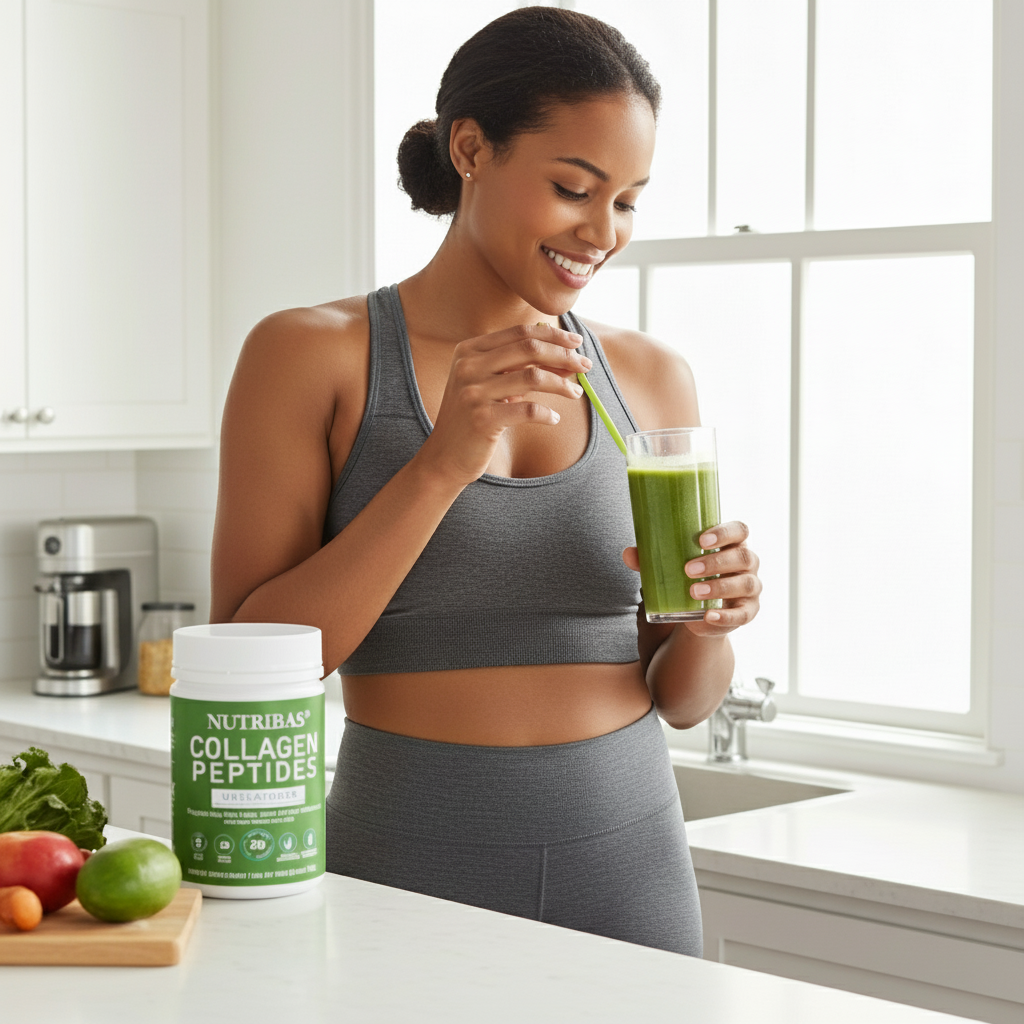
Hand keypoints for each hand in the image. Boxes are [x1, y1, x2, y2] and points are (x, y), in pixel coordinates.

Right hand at [418, 323, 591, 485]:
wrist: (445, 456)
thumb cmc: (474, 418)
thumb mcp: (492, 387)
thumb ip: (521, 369)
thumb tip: (567, 359)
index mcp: (469, 350)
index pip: (520, 333)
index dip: (553, 335)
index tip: (577, 343)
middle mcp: (468, 366)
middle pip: (529, 349)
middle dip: (564, 356)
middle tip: (586, 366)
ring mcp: (473, 392)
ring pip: (533, 377)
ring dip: (562, 385)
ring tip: (577, 393)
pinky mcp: (482, 419)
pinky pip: (528, 410)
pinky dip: (547, 414)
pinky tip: (553, 419)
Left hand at [622, 520, 761, 637]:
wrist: (700, 612)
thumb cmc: (689, 577)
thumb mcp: (672, 567)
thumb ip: (651, 559)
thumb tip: (628, 553)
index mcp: (732, 544)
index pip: (739, 530)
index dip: (724, 532)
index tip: (701, 540)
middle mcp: (747, 564)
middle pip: (743, 557)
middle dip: (716, 562)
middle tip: (688, 569)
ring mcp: (751, 588)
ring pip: (746, 584)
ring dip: (719, 587)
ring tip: (693, 592)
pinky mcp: (747, 611)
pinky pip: (743, 614)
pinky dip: (726, 616)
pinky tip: (708, 616)